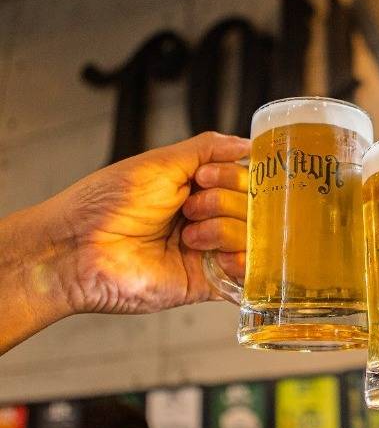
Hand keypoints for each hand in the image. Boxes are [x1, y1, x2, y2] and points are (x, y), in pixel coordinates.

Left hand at [48, 132, 248, 313]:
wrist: (76, 248)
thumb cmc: (107, 203)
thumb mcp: (161, 162)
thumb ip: (208, 149)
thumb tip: (247, 143)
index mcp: (199, 189)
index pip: (247, 179)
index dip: (235, 176)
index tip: (205, 177)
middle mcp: (208, 219)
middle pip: (254, 208)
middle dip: (225, 202)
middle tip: (189, 208)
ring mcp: (209, 252)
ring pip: (254, 238)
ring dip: (225, 230)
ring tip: (189, 236)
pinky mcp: (207, 284)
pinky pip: (247, 277)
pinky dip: (243, 263)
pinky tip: (219, 257)